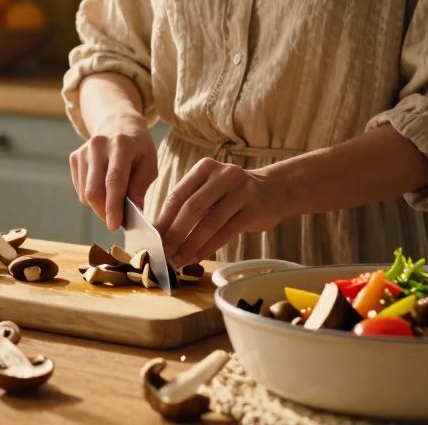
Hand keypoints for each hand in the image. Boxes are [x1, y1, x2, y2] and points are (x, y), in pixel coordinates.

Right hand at [68, 116, 157, 230]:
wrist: (118, 123)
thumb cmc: (137, 147)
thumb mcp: (149, 163)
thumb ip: (140, 187)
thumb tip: (133, 211)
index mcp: (121, 145)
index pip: (113, 181)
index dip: (113, 206)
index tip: (114, 225)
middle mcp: (98, 145)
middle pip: (94, 190)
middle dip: (104, 212)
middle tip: (117, 219)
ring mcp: (83, 151)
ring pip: (85, 193)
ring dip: (99, 205)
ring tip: (113, 200)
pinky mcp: (75, 157)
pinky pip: (80, 189)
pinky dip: (92, 197)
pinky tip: (103, 187)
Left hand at [153, 158, 292, 267]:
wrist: (275, 190)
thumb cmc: (233, 194)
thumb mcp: (211, 189)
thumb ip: (190, 204)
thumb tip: (161, 232)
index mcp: (205, 168)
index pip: (178, 195)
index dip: (163, 219)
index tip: (152, 239)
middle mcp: (222, 175)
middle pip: (191, 208)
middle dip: (174, 234)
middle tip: (162, 253)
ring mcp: (241, 191)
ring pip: (209, 222)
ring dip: (190, 244)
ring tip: (178, 260)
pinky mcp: (254, 209)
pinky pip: (226, 232)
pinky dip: (208, 247)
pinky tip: (197, 257)